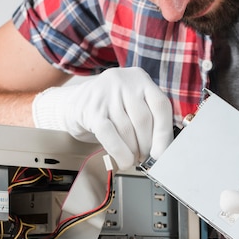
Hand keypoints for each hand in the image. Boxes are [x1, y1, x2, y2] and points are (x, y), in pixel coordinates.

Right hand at [32, 67, 173, 169]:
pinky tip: (124, 161)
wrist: (73, 103)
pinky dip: (120, 152)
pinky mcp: (91, 110)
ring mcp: (106, 94)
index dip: (165, 132)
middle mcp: (123, 82)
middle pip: (143, 119)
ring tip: (133, 158)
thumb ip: (149, 117)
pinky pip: (110, 135)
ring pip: (127, 129)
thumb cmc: (109, 107)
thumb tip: (163, 147)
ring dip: (133, 150)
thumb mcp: (131, 102)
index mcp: (140, 78)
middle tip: (145, 157)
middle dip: (147, 145)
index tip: (163, 152)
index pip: (160, 105)